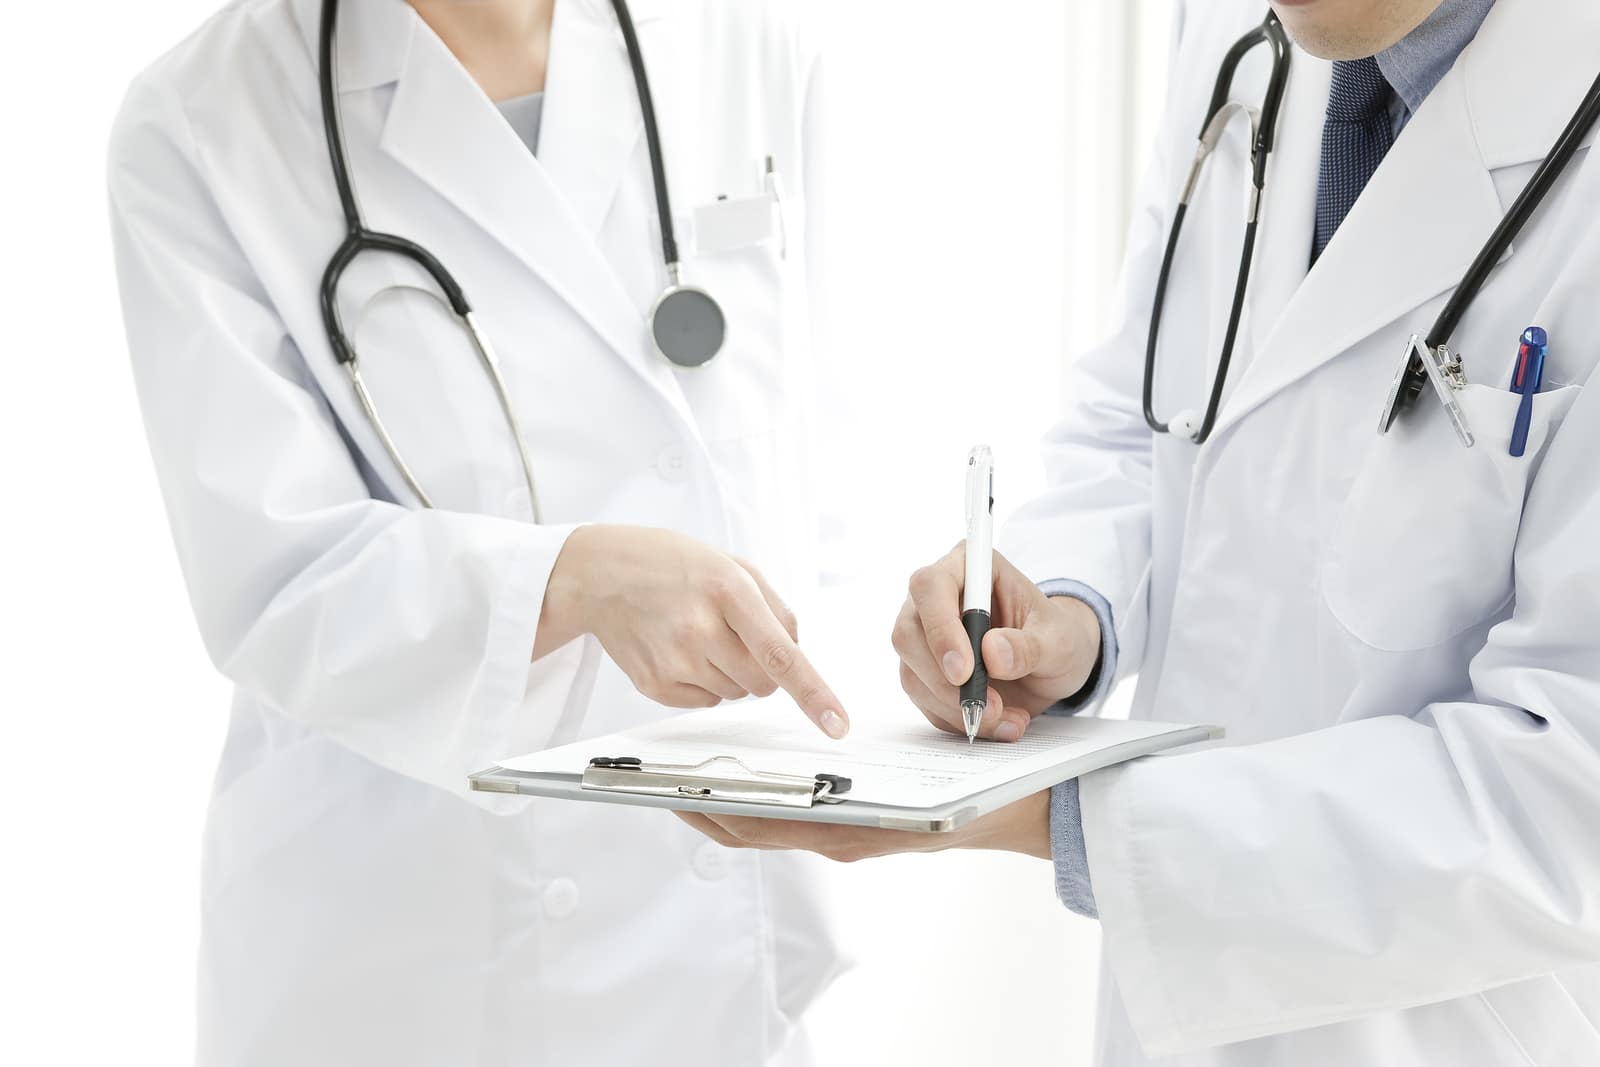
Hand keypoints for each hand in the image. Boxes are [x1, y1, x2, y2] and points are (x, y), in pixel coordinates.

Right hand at [541, 525, 848, 737]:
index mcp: (729, 591)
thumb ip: (776, 608)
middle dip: (762, 668)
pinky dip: (703, 682)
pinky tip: (679, 649)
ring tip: (697, 633)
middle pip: (764, 684)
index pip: (780, 654)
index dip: (814, 693)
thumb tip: (797, 655)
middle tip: (733, 634)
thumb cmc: (672, 564)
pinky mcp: (654, 685)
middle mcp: (700, 628)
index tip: (837, 723)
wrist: (600, 573)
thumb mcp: (733, 565)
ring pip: (736, 694)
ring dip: (730, 672)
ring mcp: (674, 660)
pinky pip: (706, 702)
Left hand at [673, 788, 1050, 861]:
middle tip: (658, 780)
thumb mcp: (928, 792)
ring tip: (694, 773)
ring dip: (730, 803)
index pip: (761, 825)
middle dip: (705, 807)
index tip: (669, 791)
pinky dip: (764, 800)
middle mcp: (842, 838)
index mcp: (851, 831)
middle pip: (753, 828)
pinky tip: (753, 775)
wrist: (1030, 811)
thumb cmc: (986, 794)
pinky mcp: (858, 826)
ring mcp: (848, 835)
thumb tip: (818, 791)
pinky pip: (796, 817)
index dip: (712, 810)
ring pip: (771, 823)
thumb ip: (871, 797)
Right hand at [892, 544, 1099, 741]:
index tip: (964, 669)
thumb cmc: (1056, 638)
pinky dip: (959, 720)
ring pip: (912, 674)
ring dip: (956, 707)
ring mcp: (925, 638)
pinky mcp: (925, 674)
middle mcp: (936, 600)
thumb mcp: (1059, 641)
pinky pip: (925, 702)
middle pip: (908, 634)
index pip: (931, 586)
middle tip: (988, 705)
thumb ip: (1029, 646)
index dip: (940, 627)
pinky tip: (998, 722)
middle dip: (944, 680)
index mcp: (968, 568)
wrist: (1054, 667)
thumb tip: (992, 652)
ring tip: (1006, 717)